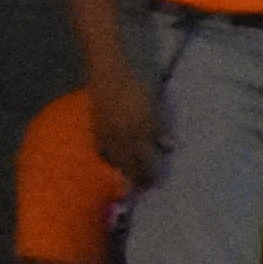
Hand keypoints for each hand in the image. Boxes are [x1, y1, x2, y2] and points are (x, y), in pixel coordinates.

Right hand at [85, 60, 166, 183]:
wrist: (108, 74)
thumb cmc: (135, 88)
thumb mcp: (153, 107)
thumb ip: (159, 128)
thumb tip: (167, 147)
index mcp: (138, 134)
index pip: (145, 162)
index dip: (149, 175)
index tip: (152, 185)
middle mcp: (121, 139)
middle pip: (128, 165)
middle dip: (134, 178)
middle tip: (137, 189)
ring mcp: (107, 135)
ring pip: (113, 159)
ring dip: (118, 171)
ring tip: (122, 179)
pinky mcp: (95, 129)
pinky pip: (101, 149)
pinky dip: (106, 158)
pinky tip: (108, 160)